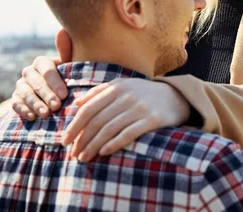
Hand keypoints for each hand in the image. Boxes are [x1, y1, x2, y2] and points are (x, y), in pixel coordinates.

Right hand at [11, 29, 71, 119]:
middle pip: (36, 83)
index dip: (55, 82)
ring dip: (35, 104)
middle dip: (46, 95)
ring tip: (46, 114)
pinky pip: (16, 103)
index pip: (47, 70)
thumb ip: (67, 51)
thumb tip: (62, 31)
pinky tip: (32, 117)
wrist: (58, 93)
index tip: (64, 95)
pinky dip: (23, 110)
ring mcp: (21, 85)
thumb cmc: (68, 77)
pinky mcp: (16, 97)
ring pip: (25, 93)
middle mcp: (29, 72)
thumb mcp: (71, 66)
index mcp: (42, 62)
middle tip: (56, 106)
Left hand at [61, 78, 189, 161]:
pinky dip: (114, 143)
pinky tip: (104, 152)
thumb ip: (100, 92)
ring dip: (94, 145)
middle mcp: (127, 96)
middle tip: (74, 154)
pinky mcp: (153, 119)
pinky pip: (129, 133)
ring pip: (110, 129)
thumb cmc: (144, 94)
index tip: (64, 141)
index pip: (89, 108)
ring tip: (85, 157)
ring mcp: (140, 107)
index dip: (74, 126)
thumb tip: (76, 103)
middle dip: (82, 139)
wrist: (177, 96)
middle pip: (97, 121)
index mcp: (117, 87)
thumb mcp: (123, 85)